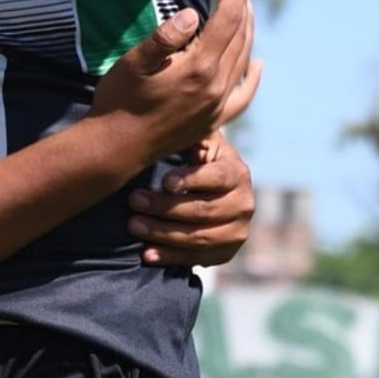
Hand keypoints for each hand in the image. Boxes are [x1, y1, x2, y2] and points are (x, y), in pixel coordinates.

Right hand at [90, 0, 258, 164]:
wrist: (115, 148)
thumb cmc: (119, 100)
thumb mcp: (134, 62)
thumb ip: (164, 37)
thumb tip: (193, 13)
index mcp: (199, 68)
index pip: (228, 19)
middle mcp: (216, 87)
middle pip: (241, 36)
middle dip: (242, 4)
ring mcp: (218, 106)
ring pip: (245, 60)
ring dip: (248, 31)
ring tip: (244, 10)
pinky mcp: (214, 121)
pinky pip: (244, 94)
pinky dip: (254, 75)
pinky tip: (257, 63)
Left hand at [130, 130, 255, 266]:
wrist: (215, 194)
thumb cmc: (198, 162)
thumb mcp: (202, 143)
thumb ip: (194, 134)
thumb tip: (183, 119)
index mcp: (237, 173)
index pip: (217, 178)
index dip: (192, 179)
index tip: (164, 180)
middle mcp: (244, 204)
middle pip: (203, 210)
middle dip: (165, 207)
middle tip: (134, 200)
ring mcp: (237, 232)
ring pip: (198, 236)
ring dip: (162, 232)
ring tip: (134, 225)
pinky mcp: (226, 253)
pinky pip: (197, 258)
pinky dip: (170, 257)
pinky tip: (147, 253)